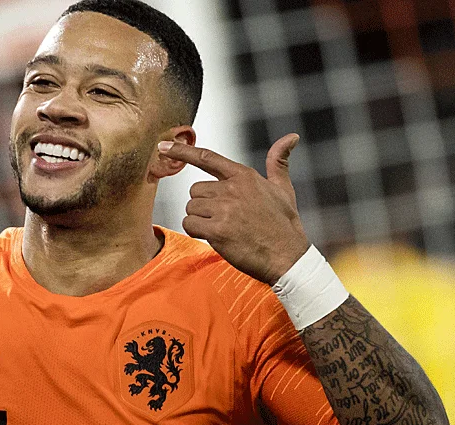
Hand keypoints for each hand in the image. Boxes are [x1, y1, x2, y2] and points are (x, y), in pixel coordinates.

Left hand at [159, 134, 309, 284]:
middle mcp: (232, 189)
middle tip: (224, 219)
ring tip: (223, 229)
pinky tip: (216, 237)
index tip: (163, 146)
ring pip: (190, 208)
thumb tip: (292, 136)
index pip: (207, 158)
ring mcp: (225, 209)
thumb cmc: (284, 225)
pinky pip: (190, 224)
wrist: (288, 257)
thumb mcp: (284, 189)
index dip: (182, 151)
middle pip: (195, 191)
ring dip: (200, 220)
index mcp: (244, 176)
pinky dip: (197, 232)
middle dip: (203, 206)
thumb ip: (278, 163)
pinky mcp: (218, 230)